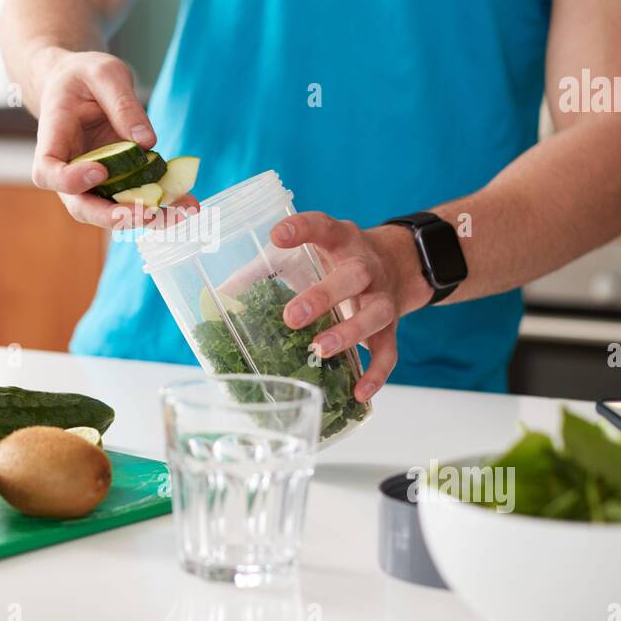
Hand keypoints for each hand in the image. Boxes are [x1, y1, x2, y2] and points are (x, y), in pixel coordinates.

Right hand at [29, 49, 164, 226]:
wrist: (79, 85)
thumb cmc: (82, 76)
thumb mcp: (104, 73)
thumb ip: (123, 104)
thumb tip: (146, 142)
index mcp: (54, 139)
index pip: (48, 173)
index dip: (71, 180)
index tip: (100, 170)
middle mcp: (70, 168)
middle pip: (81, 206)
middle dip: (114, 216)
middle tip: (148, 212)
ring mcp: (93, 180)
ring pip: (112, 212)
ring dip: (146, 217)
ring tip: (181, 212)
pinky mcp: (118, 180)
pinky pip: (136, 199)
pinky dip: (162, 205)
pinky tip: (187, 204)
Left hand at [270, 213, 431, 401]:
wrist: (397, 263)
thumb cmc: (338, 260)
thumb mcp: (309, 253)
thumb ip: (267, 268)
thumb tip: (223, 293)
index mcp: (341, 241)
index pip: (323, 227)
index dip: (302, 229)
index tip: (278, 235)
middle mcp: (366, 266)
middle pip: (353, 276)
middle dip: (324, 296)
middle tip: (292, 317)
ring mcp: (382, 296)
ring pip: (375, 314)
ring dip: (349, 333)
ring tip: (321, 350)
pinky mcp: (391, 326)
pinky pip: (388, 351)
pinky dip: (376, 374)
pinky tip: (358, 393)